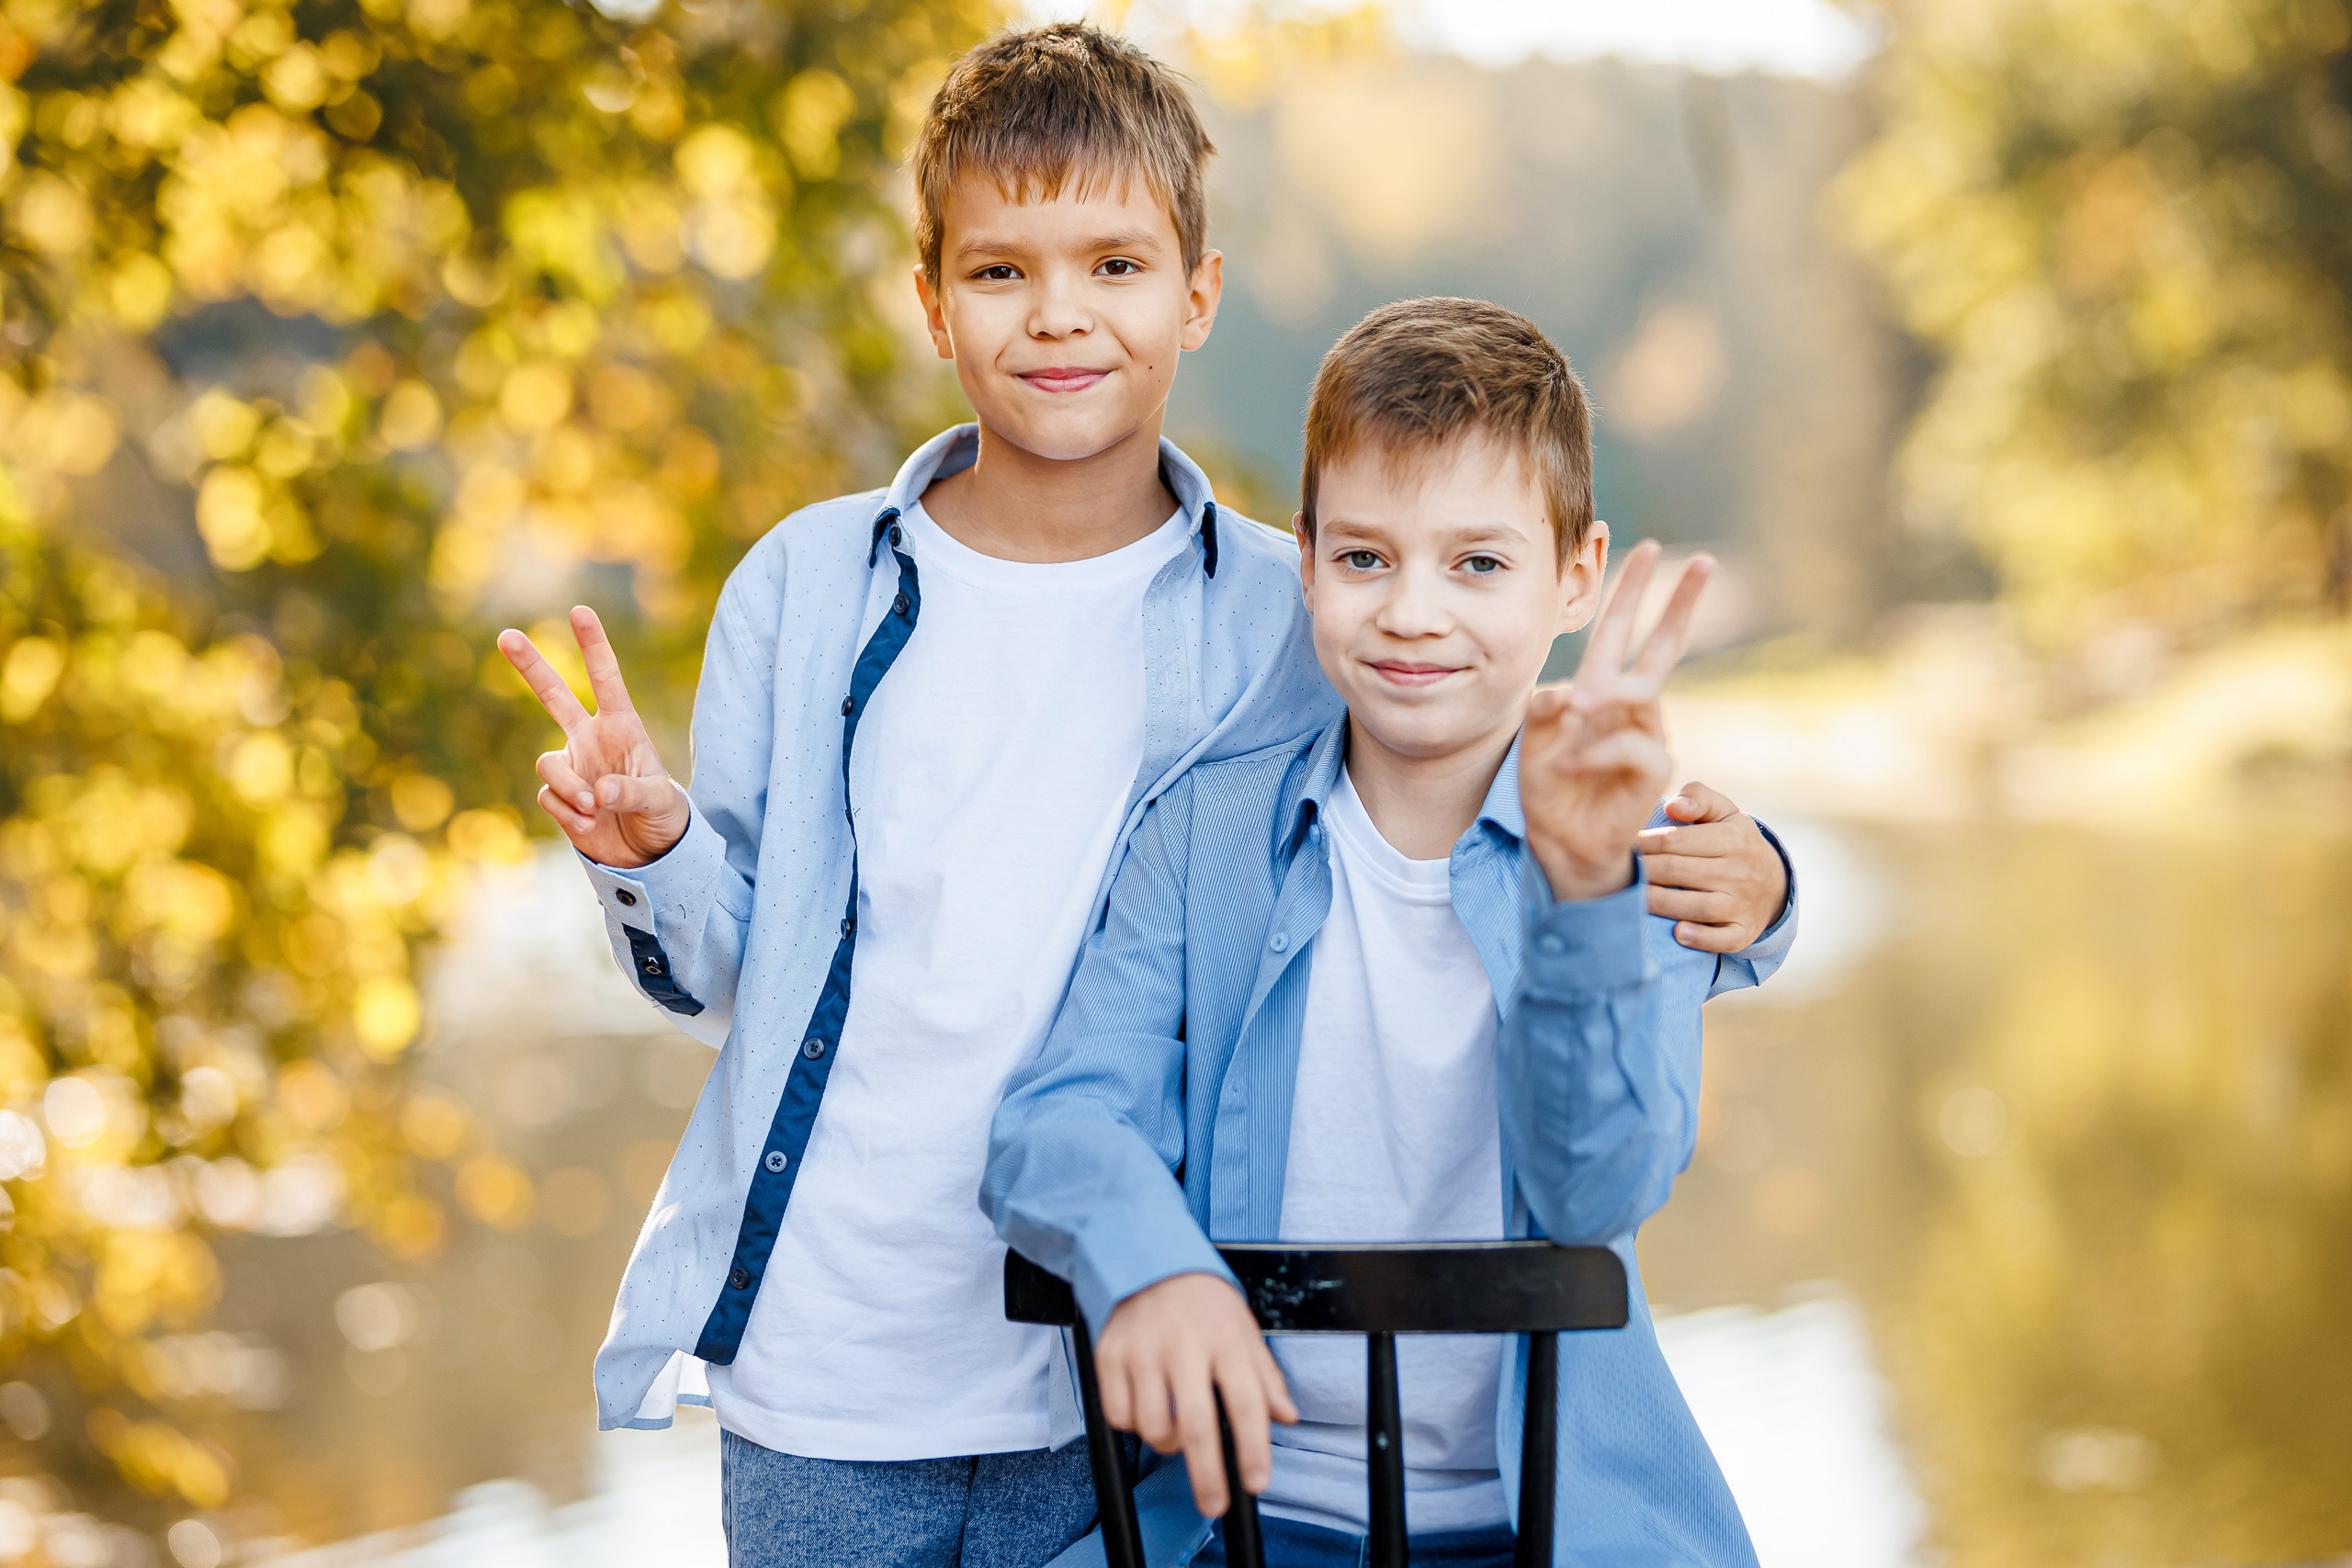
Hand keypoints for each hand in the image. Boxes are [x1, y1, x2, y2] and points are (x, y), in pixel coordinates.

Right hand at [497, 607, 688, 868]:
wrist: (648, 852)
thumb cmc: (663, 815)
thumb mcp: (661, 801)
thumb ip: (633, 791)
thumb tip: (600, 791)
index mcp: (622, 727)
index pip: (606, 679)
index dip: (593, 646)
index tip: (579, 611)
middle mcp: (590, 739)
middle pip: (553, 695)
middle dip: (530, 666)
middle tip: (506, 635)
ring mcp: (572, 766)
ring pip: (547, 765)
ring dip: (569, 789)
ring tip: (595, 810)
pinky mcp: (559, 796)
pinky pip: (550, 798)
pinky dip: (569, 815)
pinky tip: (592, 826)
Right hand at [1095, 1273, 1295, 1517]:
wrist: (1148, 1257)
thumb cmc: (1203, 1301)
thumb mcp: (1243, 1330)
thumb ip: (1265, 1377)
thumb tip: (1287, 1417)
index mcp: (1225, 1338)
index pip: (1247, 1402)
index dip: (1254, 1448)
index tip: (1256, 1482)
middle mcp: (1183, 1344)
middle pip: (1195, 1424)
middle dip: (1206, 1475)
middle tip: (1214, 1504)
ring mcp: (1142, 1349)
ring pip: (1152, 1426)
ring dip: (1168, 1444)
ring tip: (1176, 1429)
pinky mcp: (1110, 1354)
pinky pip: (1118, 1415)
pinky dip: (1132, 1425)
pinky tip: (1145, 1407)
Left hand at [1522, 542, 1712, 901]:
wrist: (1562, 841)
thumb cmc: (1550, 788)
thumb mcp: (1535, 741)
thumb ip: (1546, 711)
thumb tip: (1569, 694)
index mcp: (1600, 691)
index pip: (1618, 633)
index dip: (1629, 592)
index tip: (1641, 547)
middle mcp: (1630, 707)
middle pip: (1661, 647)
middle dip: (1679, 604)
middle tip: (1703, 562)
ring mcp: (1647, 736)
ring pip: (1640, 693)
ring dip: (1605, 697)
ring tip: (1574, 712)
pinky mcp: (1655, 769)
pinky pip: (1633, 745)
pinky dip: (1596, 749)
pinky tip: (1569, 761)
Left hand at [1637, 782, 1789, 952]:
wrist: (1774, 882)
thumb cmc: (1733, 841)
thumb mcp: (1724, 812)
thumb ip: (1698, 798)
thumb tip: (1672, 807)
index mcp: (1733, 838)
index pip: (1676, 840)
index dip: (1642, 843)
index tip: (1620, 845)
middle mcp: (1740, 872)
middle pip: (1679, 872)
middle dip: (1643, 871)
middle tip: (1616, 872)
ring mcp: (1742, 904)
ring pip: (1698, 906)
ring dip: (1660, 903)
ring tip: (1632, 898)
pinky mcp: (1743, 932)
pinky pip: (1722, 939)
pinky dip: (1701, 938)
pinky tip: (1678, 933)